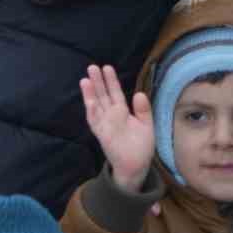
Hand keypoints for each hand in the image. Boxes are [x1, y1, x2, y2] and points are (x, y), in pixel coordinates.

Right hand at [80, 64, 154, 193]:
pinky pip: (94, 120)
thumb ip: (143, 110)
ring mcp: (104, 122)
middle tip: (92, 67)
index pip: (115, 92)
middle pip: (102, 95)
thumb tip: (140, 93)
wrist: (136, 165)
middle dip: (97, 81)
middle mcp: (110, 114)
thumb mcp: (146, 125)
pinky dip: (91, 111)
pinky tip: (89, 101)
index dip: (111, 81)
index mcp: (122, 110)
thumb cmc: (141, 145)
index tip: (107, 67)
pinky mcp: (101, 132)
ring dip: (90, 93)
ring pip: (95, 104)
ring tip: (85, 80)